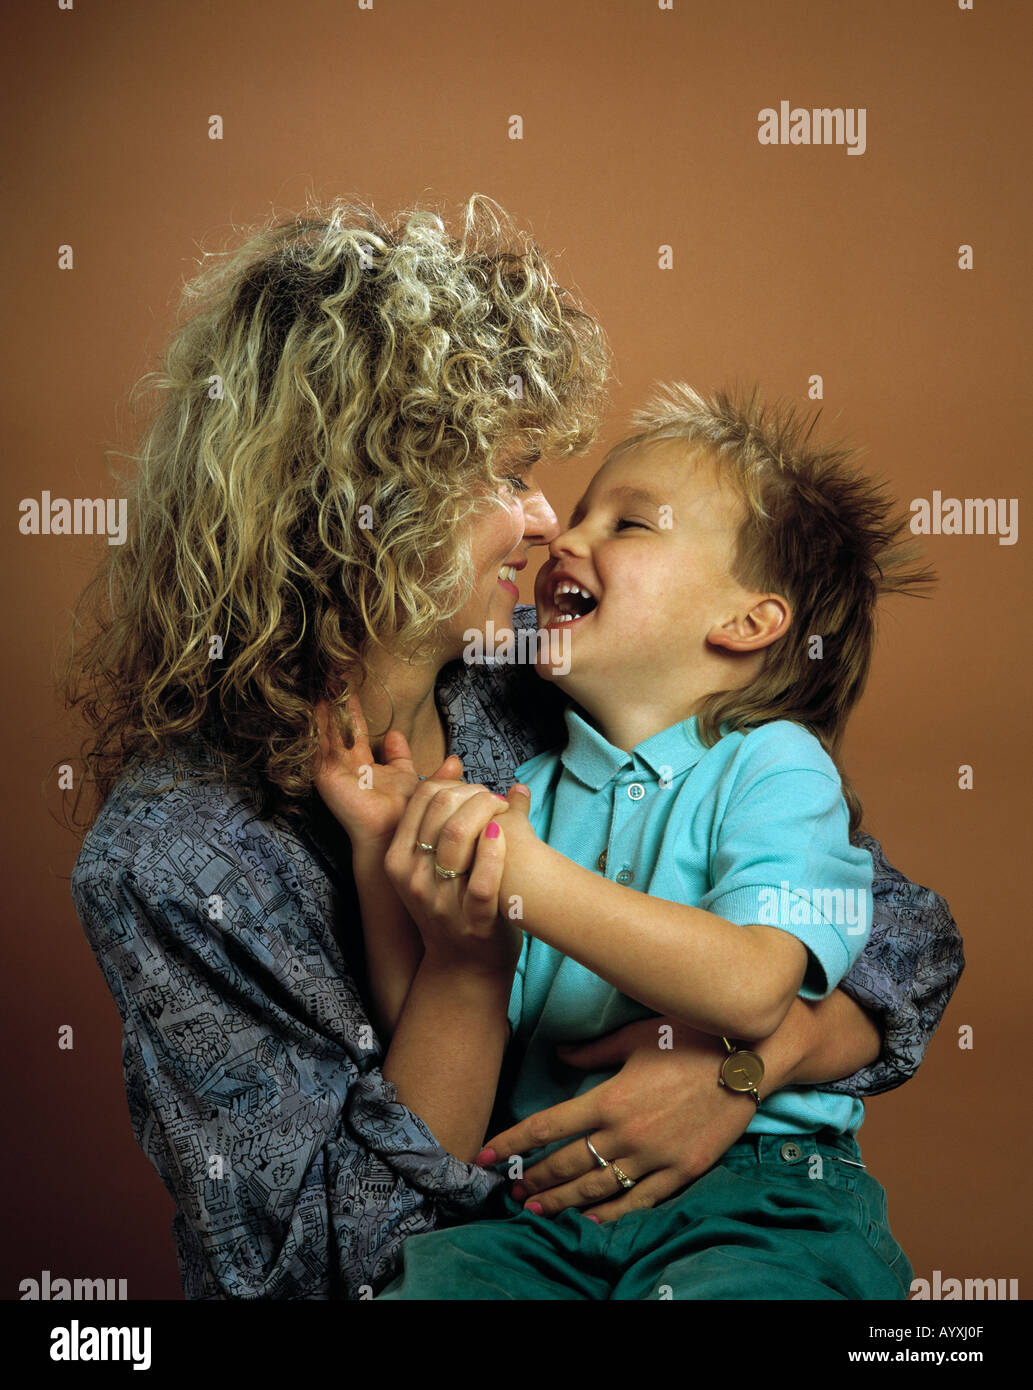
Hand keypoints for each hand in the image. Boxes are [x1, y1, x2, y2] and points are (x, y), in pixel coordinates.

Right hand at [312, 695, 461, 852]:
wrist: (398, 836)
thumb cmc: (413, 817)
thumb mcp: (428, 789)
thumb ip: (440, 774)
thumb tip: (455, 759)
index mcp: (379, 772)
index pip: (367, 739)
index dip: (361, 716)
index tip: (357, 690)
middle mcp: (356, 771)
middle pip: (344, 730)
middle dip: (340, 705)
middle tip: (336, 676)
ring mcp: (339, 773)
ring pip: (329, 734)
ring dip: (326, 709)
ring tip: (324, 682)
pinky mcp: (328, 776)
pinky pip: (319, 746)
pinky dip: (316, 725)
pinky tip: (314, 703)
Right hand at [385, 780, 524, 974]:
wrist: (463, 963)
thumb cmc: (448, 901)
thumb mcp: (428, 861)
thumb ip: (437, 813)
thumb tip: (455, 761)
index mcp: (398, 860)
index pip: (422, 799)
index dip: (454, 784)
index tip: (475, 790)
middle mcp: (413, 880)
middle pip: (442, 812)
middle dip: (474, 794)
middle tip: (494, 798)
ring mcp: (442, 903)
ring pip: (460, 839)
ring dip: (488, 813)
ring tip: (503, 811)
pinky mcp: (475, 921)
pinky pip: (483, 880)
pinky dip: (496, 851)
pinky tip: (505, 834)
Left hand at [477, 1018, 760, 1222]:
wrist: (747, 1060)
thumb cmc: (689, 1037)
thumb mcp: (635, 1037)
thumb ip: (593, 1052)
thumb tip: (558, 1056)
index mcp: (609, 1099)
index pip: (547, 1127)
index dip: (512, 1144)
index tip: (486, 1156)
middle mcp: (626, 1134)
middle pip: (567, 1164)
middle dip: (534, 1179)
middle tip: (511, 1190)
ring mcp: (654, 1157)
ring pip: (597, 1188)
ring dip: (562, 1201)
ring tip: (536, 1210)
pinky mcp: (682, 1171)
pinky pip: (639, 1200)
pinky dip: (611, 1213)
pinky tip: (590, 1221)